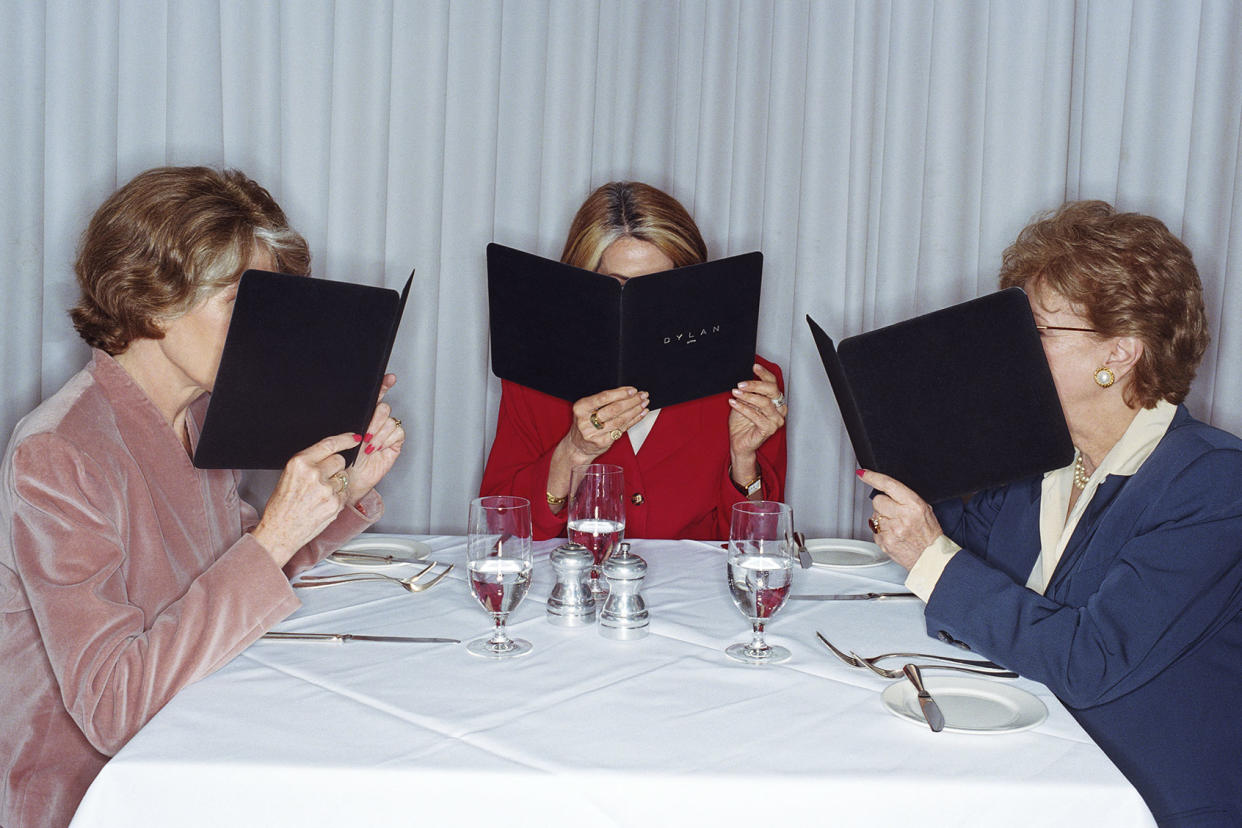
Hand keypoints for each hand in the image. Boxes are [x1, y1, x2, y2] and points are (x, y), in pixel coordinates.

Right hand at [252, 432, 361, 564]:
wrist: (280, 531)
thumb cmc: (282, 505)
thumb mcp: (289, 475)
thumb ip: (310, 462)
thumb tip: (332, 453)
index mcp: (300, 463)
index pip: (329, 444)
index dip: (345, 439)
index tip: (354, 437)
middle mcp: (314, 474)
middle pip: (340, 460)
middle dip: (335, 467)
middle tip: (322, 479)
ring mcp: (327, 489)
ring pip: (343, 477)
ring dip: (336, 484)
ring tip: (319, 495)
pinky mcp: (335, 503)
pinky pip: (345, 493)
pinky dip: (338, 497)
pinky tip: (323, 504)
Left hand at [347, 373, 403, 504]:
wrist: (347, 480)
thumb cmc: (339, 460)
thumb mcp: (338, 436)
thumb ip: (349, 422)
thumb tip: (358, 408)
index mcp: (362, 417)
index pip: (375, 396)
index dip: (383, 385)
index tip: (389, 378)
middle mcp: (375, 423)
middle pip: (382, 407)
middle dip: (373, 420)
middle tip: (364, 434)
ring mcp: (385, 433)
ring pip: (390, 420)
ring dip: (378, 433)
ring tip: (368, 446)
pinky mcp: (394, 443)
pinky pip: (397, 432)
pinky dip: (386, 439)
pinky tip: (376, 448)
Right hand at [562, 386, 647, 463]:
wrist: (577, 446)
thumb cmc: (585, 424)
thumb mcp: (587, 409)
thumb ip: (604, 401)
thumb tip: (627, 392)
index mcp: (581, 407)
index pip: (604, 397)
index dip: (621, 393)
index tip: (633, 390)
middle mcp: (585, 421)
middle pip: (614, 409)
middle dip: (631, 401)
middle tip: (642, 396)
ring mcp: (594, 433)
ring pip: (620, 419)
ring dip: (635, 410)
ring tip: (644, 403)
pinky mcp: (603, 442)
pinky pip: (622, 429)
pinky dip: (634, 420)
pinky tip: (640, 414)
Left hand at [727, 363, 786, 480]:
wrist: (739, 442)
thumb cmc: (742, 422)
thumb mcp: (744, 402)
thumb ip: (748, 392)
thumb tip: (744, 378)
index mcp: (776, 401)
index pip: (773, 383)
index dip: (764, 374)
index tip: (754, 366)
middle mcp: (779, 410)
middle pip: (771, 391)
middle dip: (755, 385)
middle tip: (740, 384)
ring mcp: (776, 420)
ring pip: (764, 403)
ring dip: (748, 396)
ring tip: (735, 393)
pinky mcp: (769, 429)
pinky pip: (756, 416)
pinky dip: (743, 408)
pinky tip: (734, 403)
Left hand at [856, 469, 943, 570]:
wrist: (930, 557)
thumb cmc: (929, 534)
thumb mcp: (925, 509)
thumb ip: (905, 499)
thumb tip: (886, 490)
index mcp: (913, 505)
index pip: (889, 485)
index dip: (873, 477)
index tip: (863, 474)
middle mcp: (902, 517)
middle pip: (877, 500)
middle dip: (883, 504)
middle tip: (894, 512)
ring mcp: (892, 530)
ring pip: (875, 515)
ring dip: (882, 519)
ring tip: (897, 526)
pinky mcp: (884, 541)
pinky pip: (875, 530)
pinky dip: (881, 531)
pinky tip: (894, 534)